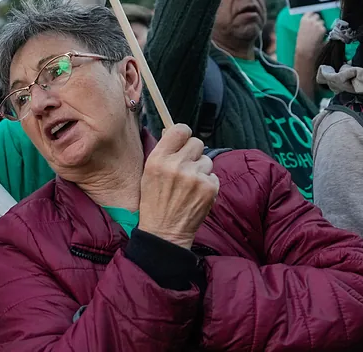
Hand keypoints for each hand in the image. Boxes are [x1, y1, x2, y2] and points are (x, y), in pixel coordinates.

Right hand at [137, 124, 219, 247]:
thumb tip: (174, 133)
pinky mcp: (209, 188)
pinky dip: (207, 184)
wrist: (164, 232)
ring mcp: (195, 177)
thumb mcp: (148, 173)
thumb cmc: (154, 203)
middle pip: (197, 142)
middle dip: (193, 153)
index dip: (184, 134)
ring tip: (190, 185)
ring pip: (207, 160)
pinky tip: (196, 195)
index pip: (180, 129)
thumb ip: (163, 152)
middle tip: (187, 166)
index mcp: (158, 159)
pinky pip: (213, 176)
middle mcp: (177, 165)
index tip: (183, 141)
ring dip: (201, 170)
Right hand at [296, 12, 325, 58]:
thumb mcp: (301, 29)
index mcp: (304, 19)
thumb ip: (307, 23)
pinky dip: (324, 32)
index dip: (312, 15)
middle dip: (317, 20)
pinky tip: (320, 37)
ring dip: (321, 26)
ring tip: (317, 33)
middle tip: (316, 27)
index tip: (313, 18)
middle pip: (317, 15)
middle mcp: (311, 20)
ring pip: (322, 22)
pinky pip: (325, 28)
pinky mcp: (323, 29)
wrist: (305, 50)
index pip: (310, 12)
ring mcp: (318, 24)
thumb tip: (312, 21)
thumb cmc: (301, 42)